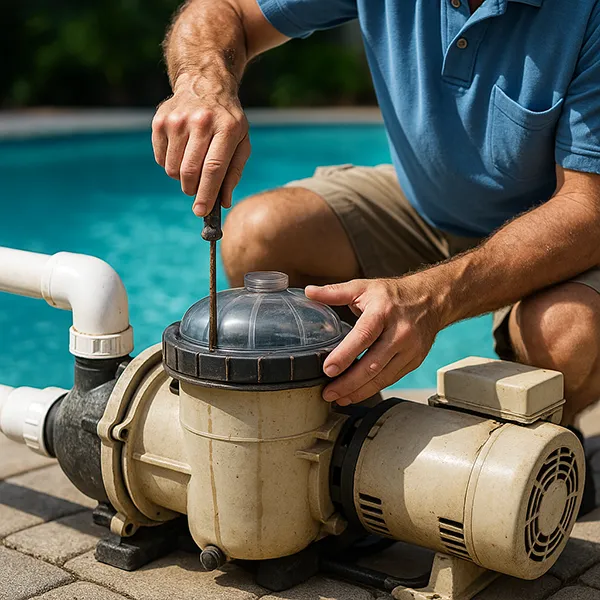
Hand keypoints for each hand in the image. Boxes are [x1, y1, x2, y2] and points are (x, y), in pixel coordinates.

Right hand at [151, 75, 250, 215]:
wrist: (204, 82)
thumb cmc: (228, 120)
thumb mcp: (242, 142)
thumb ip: (234, 172)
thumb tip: (224, 202)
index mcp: (227, 129)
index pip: (213, 169)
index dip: (206, 194)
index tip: (201, 212)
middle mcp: (201, 122)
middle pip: (190, 171)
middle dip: (193, 190)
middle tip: (197, 191)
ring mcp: (177, 120)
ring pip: (173, 169)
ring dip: (182, 177)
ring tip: (192, 163)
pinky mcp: (160, 121)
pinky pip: (161, 159)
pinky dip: (170, 164)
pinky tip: (181, 150)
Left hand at [305, 276, 443, 404]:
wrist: (431, 300)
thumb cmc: (394, 295)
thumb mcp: (363, 287)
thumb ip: (335, 292)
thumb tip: (309, 292)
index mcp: (383, 312)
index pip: (363, 336)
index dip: (345, 355)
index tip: (328, 369)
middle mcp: (399, 332)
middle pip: (373, 364)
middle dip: (348, 382)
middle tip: (328, 392)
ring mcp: (410, 349)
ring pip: (383, 377)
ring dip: (359, 391)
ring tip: (339, 397)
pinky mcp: (414, 361)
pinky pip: (391, 379)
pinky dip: (372, 389)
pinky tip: (356, 393)